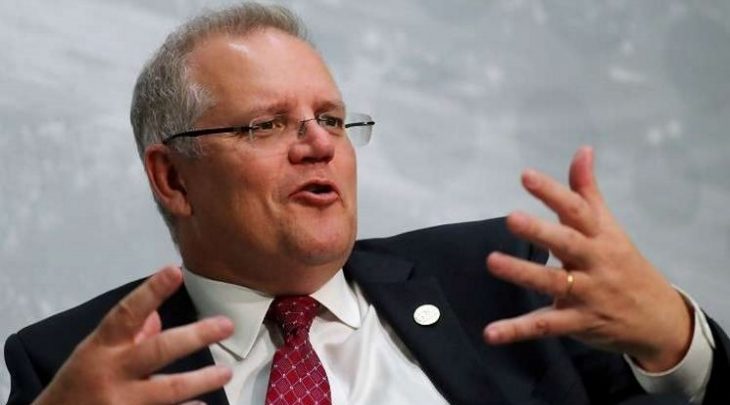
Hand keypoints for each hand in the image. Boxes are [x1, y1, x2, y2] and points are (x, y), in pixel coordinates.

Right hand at [33, 266, 233, 404]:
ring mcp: (121, 403)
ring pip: (168, 390)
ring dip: (201, 380)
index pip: (127, 313)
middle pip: (158, 351)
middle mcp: (112, 373)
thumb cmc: (77, 384)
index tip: (175, 270)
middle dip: (195, 336)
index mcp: (101, 347)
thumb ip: (125, 334)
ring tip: (226, 372)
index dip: (151, 291)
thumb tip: (156, 314)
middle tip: (226, 325)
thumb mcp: (93, 353)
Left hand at [483, 146, 692, 371]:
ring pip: (553, 283)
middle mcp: (594, 262)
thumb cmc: (624, 264)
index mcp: (600, 235)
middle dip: (540, 232)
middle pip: (567, 244)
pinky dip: (517, 330)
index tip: (525, 175)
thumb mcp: (610, 227)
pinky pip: (545, 326)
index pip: (576, 209)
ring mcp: (587, 294)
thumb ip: (588, 191)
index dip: (552, 192)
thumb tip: (582, 150)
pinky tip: (490, 333)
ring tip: (492, 261)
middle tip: (511, 219)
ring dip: (522, 272)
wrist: (658, 318)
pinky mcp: (577, 322)